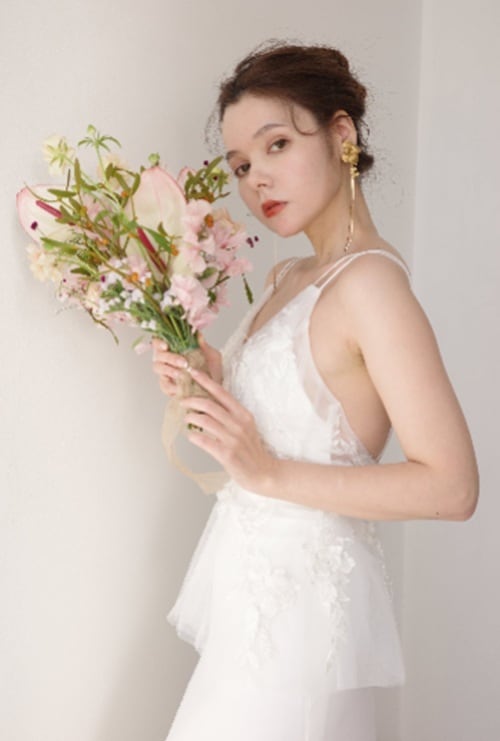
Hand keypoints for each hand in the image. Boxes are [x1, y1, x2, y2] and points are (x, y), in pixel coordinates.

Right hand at [152, 334, 222, 398]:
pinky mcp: (167, 386)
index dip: (159, 342)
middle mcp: (167, 360)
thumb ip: (204, 345)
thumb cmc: (212, 370)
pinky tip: (179, 385)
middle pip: (158, 355)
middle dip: (170, 357)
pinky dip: (171, 384)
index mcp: (174, 349)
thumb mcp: (212, 356)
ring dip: (169, 369)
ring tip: (181, 374)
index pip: (159, 342)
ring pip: (158, 368)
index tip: (166, 345)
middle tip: (183, 362)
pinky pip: (164, 385)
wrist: (215, 388)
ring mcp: (166, 373)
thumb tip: (198, 334)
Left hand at [179, 366, 277, 492]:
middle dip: (192, 400)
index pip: (222, 393)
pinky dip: (194, 436)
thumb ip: (230, 415)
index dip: (206, 381)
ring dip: (191, 417)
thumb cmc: (251, 449)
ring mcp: (233, 439)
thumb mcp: (245, 426)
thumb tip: (208, 404)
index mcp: (243, 414)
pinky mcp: (226, 453)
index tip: (193, 372)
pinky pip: (204, 441)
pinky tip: (191, 436)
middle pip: (209, 405)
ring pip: (204, 421)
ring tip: (187, 418)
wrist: (263, 472)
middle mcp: (238, 424)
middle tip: (182, 401)